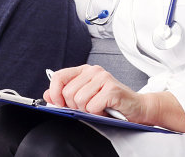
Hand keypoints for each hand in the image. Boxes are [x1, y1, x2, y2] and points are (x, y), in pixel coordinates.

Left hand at [43, 65, 184, 133]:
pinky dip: (98, 113)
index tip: (58, 103)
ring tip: (99, 108)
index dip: (54, 92)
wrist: (137, 108)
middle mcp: (94, 70)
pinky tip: (106, 110)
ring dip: (88, 110)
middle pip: (68, 92)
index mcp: (84, 70)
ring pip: (79, 100)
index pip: (59, 76)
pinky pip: (92, 106)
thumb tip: (47, 94)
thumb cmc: (111, 103)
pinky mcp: (112, 89)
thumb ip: (65, 95)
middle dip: (75, 106)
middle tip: (89, 107)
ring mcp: (104, 78)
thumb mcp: (85, 97)